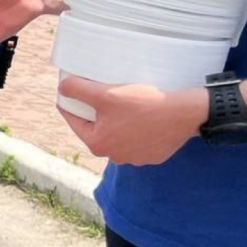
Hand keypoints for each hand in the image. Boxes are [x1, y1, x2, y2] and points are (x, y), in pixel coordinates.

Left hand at [57, 77, 205, 165]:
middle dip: (95, 114)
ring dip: (117, 122)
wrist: (185, 113)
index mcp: (98, 145)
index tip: (69, 93)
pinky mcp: (154, 155)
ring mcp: (136, 158)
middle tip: (97, 96)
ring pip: (118, 135)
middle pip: (97, 129)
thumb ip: (77, 90)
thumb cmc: (143, 104)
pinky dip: (136, 128)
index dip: (70, 104)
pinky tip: (140, 115)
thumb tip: (61, 88)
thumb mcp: (104, 93)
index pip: (75, 121)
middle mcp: (115, 157)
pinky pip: (138, 139)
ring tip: (121, 105)